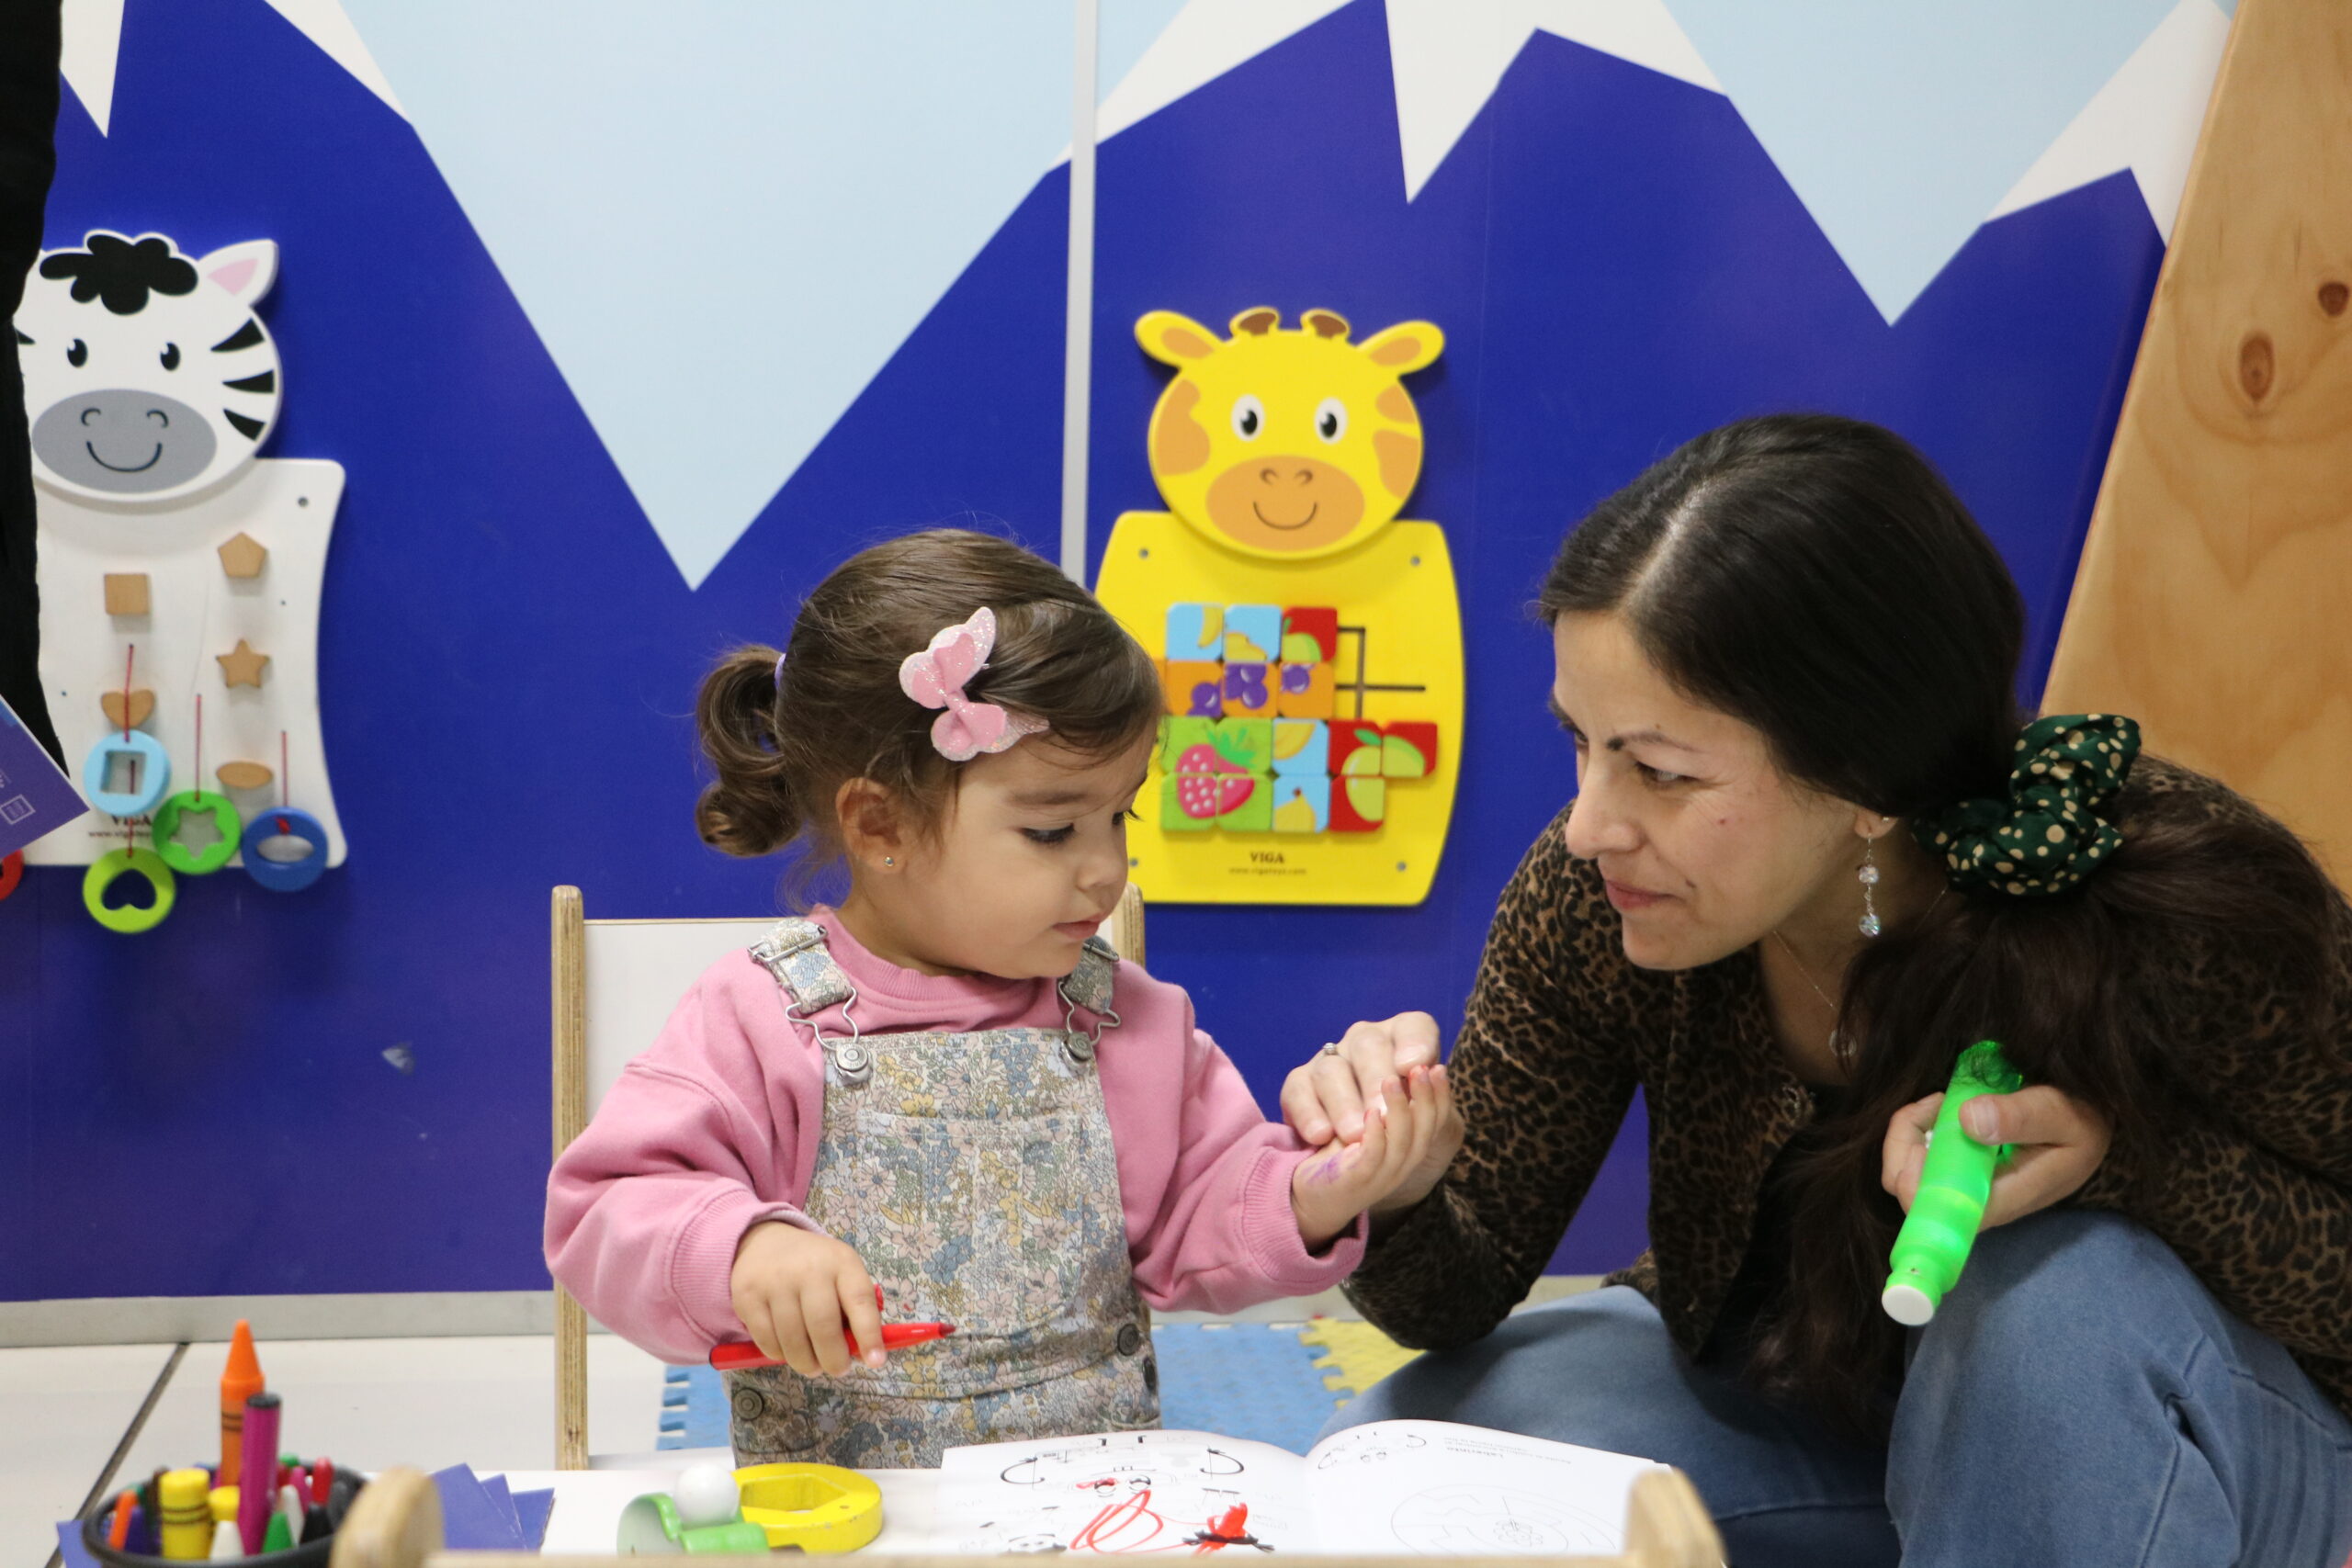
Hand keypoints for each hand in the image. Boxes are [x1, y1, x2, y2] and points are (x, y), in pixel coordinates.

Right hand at [728, 1220, 887, 1375]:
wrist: (764, 1243)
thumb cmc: (814, 1267)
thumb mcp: (841, 1273)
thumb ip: (853, 1308)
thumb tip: (862, 1353)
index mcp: (841, 1262)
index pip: (860, 1300)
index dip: (869, 1334)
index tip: (876, 1362)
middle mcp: (808, 1269)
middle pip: (823, 1326)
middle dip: (834, 1358)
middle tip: (838, 1369)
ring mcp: (775, 1282)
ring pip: (793, 1339)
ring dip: (807, 1363)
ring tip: (813, 1366)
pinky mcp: (748, 1297)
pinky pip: (767, 1341)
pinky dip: (780, 1355)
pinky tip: (788, 1351)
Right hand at [1281, 1012, 1443, 1144]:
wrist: (1378, 1169)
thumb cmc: (1415, 1141)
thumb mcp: (1440, 1132)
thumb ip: (1439, 1110)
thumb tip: (1423, 1081)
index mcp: (1406, 1045)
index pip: (1414, 1028)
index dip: (1416, 1044)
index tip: (1414, 1069)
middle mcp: (1366, 1043)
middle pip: (1369, 1044)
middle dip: (1377, 1079)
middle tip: (1383, 1114)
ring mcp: (1331, 1061)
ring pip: (1331, 1068)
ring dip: (1344, 1103)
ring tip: (1354, 1135)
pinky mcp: (1300, 1085)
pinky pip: (1297, 1090)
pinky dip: (1308, 1113)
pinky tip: (1321, 1136)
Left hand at [1291, 1065, 1463, 1245]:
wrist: (1303, 1197)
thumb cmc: (1332, 1154)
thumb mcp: (1359, 1122)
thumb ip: (1377, 1100)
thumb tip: (1393, 1065)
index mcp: (1404, 1150)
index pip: (1434, 1123)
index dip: (1440, 1097)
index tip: (1438, 1067)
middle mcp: (1398, 1164)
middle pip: (1424, 1131)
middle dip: (1426, 1098)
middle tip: (1424, 1067)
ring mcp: (1380, 1175)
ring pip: (1401, 1142)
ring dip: (1399, 1109)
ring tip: (1392, 1079)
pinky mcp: (1355, 1181)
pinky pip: (1373, 1157)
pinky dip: (1376, 1135)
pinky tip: (1372, 1113)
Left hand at [1881, 1087, 2112, 1229]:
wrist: (2087, 1124)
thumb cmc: (2078, 1123)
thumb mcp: (2061, 1114)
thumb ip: (2021, 1117)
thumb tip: (1969, 1121)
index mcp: (2002, 1200)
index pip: (1942, 1216)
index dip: (1915, 1186)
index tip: (1923, 1145)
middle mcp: (1975, 1202)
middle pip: (1910, 1193)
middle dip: (1905, 1145)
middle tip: (1936, 1106)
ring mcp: (1960, 1186)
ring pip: (1903, 1171)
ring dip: (1910, 1130)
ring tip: (1942, 1101)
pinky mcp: (1953, 1169)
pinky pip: (1913, 1155)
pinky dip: (1916, 1125)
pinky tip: (1941, 1106)